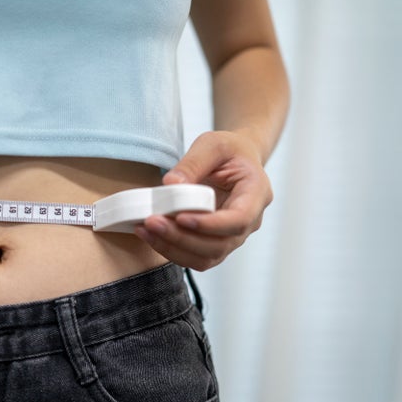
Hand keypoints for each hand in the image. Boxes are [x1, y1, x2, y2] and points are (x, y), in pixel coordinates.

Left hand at [134, 131, 272, 270]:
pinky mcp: (215, 243)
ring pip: (206, 257)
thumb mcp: (213, 144)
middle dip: (183, 238)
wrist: (236, 160)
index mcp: (256, 193)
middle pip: (219, 244)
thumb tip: (171, 184)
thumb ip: (193, 163)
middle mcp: (250, 221)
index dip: (210, 225)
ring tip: (145, 229)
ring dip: (173, 247)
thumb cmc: (229, 151)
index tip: (181, 217)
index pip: (239, 219)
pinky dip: (171, 249)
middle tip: (152, 222)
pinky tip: (150, 235)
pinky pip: (195, 257)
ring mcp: (233, 236)